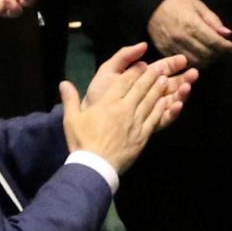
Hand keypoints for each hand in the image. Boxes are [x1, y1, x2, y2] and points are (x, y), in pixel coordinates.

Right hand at [61, 42, 195, 171]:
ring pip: (150, 101)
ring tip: (166, 79)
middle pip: (140, 88)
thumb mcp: (71, 119)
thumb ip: (70, 99)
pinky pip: (155, 118)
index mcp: (108, 103)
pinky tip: (167, 102)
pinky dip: (162, 109)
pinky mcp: (143, 135)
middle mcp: (124, 109)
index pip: (124, 82)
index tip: (142, 64)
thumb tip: (63, 83)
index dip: (134, 71)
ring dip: (158, 89)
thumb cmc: (82, 142)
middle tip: (161, 66)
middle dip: (151, 76)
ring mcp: (136, 122)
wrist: (96, 166)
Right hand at [147, 0, 231, 64]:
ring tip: (211, 54)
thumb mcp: (198, 6)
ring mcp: (172, 46)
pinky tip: (198, 56)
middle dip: (218, 54)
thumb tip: (227, 34)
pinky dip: (194, 63)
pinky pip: (183, 63)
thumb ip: (213, 21)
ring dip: (207, 61)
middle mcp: (182, 38)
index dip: (226, 47)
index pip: (214, 42)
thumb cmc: (177, 2)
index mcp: (192, 24)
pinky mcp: (165, 52)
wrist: (152, 4)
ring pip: (196, 62)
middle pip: (207, 54)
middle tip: (222, 50)